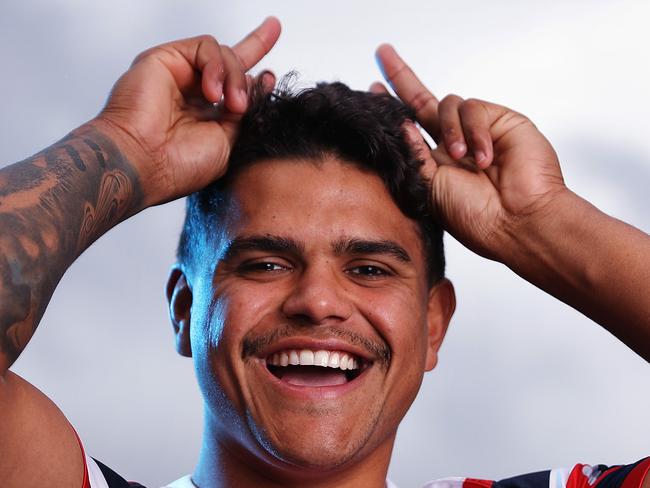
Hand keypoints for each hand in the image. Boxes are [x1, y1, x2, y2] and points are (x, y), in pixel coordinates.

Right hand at [93, 17, 280, 206]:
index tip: (272, 78)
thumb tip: (260, 83)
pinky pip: (205, 47)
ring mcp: (179, 75)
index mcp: (207, 116)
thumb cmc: (178, 165)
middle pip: (230, 59)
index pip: (234, 89)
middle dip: (257, 43)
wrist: (144, 163)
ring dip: (235, 78)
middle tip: (273, 35)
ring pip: (223, 54)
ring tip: (232, 105)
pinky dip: (217, 67)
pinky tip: (212, 93)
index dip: (255, 79)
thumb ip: (244, 114)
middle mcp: (192, 93)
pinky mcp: (166, 58)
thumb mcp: (229, 143)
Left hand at [374, 44, 567, 261]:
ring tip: (461, 158)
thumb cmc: (474, 215)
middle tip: (383, 53)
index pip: (408, 128)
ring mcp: (476, 131)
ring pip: (448, 104)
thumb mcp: (430, 187)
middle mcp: (454, 143)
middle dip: (401, 77)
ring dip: (450, 129)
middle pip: (422, 101)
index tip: (372, 90)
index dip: (390, 109)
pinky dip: (474, 130)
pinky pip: (473, 108)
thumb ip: (414, 153)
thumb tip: (399, 124)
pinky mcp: (500, 120)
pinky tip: (484, 157)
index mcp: (434, 163)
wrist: (516, 221)